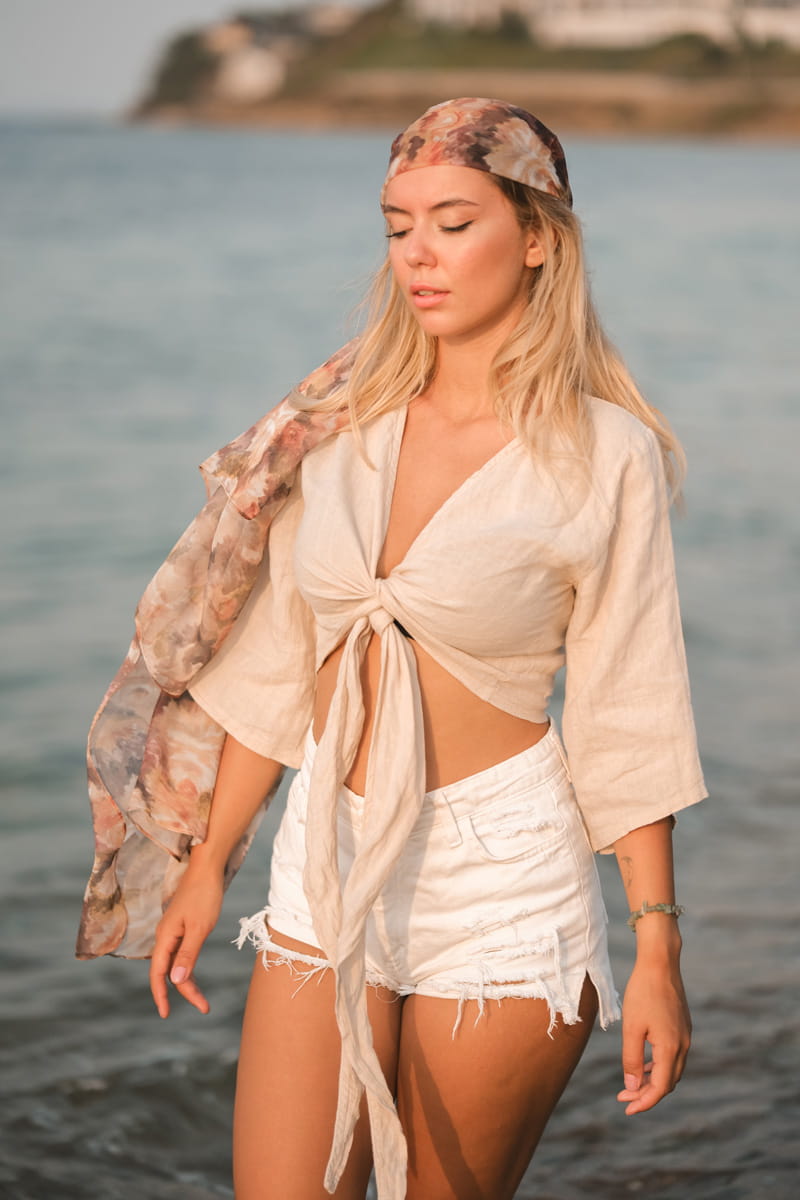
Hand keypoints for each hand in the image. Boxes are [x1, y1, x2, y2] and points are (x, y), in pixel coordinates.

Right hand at [148, 853, 223, 1018]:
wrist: (207, 867)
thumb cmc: (204, 895)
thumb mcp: (199, 928)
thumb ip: (187, 955)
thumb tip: (175, 981)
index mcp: (165, 937)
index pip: (158, 973)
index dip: (161, 995)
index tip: (165, 1014)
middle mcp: (165, 936)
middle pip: (169, 972)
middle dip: (184, 992)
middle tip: (204, 1008)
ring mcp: (173, 931)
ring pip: (176, 964)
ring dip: (187, 982)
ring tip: (203, 1000)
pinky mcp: (182, 926)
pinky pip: (181, 954)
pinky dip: (188, 968)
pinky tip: (193, 975)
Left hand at [616, 955, 690, 1114]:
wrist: (660, 964)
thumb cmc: (642, 993)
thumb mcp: (631, 1027)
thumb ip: (632, 1059)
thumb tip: (633, 1087)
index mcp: (671, 1048)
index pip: (660, 1087)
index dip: (644, 1102)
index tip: (626, 1109)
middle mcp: (683, 1046)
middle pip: (668, 1082)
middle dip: (646, 1094)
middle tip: (623, 1097)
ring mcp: (685, 1037)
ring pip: (671, 1070)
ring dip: (652, 1081)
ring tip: (630, 1085)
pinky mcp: (683, 1028)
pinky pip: (673, 1057)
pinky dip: (658, 1066)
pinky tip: (643, 1066)